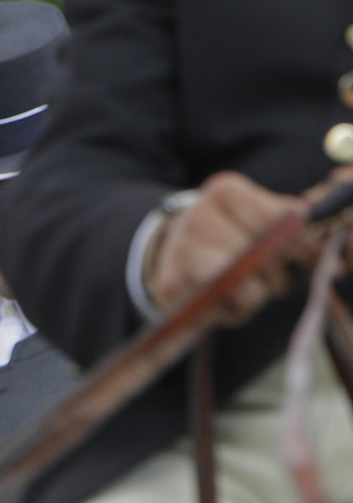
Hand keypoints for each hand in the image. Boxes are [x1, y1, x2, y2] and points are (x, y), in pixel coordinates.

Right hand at [146, 172, 304, 323]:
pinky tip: (222, 298)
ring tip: (239, 285)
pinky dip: (234, 311)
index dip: (306, 247)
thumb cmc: (228, 237)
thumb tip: (339, 252)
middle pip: (268, 257)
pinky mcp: (170, 285)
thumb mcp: (260, 218)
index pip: (285, 220)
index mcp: (225, 191)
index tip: (311, 260)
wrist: (167, 252)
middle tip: (265, 273)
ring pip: (249, 288)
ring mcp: (181, 252)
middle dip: (277, 273)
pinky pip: (226, 308)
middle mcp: (199, 217)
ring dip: (256, 295)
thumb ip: (300, 223)